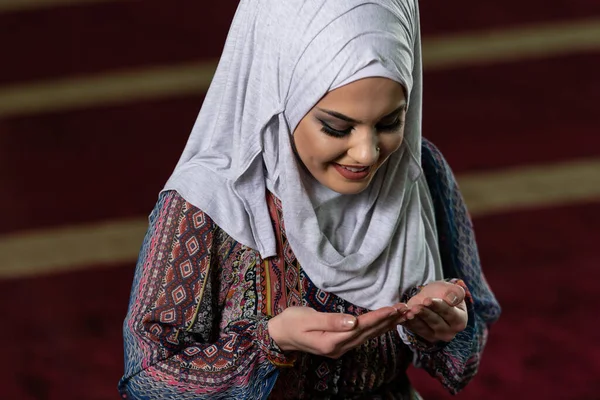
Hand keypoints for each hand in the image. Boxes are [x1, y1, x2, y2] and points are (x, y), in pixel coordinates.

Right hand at [268, 304, 407, 358]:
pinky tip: (385, 323)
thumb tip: (353, 321)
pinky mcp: (339, 344)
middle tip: (407, 309)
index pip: (361, 327)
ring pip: (368, 336)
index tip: (394, 308)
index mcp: (332, 341)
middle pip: (368, 333)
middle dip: (388, 321)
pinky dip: (376, 328)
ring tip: (401, 315)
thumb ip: (331, 320)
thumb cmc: (291, 322)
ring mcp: (340, 348)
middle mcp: (339, 347)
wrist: (279, 335)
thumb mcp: (308, 318)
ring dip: (385, 325)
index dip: (378, 317)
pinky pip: (362, 336)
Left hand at [402, 281, 467, 342]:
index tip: (427, 300)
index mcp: (459, 321)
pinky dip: (408, 323)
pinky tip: (403, 316)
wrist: (432, 298)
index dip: (438, 306)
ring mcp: (436, 336)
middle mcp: (449, 332)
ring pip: (424, 328)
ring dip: (415, 320)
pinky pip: (414, 329)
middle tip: (416, 307)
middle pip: (436, 322)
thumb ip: (456, 293)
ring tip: (409, 312)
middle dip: (425, 314)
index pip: (449, 314)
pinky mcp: (423, 335)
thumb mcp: (453, 289)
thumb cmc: (445, 293)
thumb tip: (451, 300)